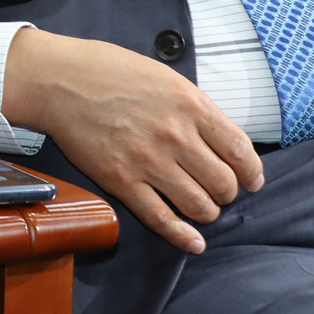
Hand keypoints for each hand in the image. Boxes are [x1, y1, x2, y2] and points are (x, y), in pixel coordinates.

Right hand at [0, 30, 263, 254]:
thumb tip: (223, 140)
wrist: (62, 81)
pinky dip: (183, 236)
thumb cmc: (112, 72)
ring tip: (201, 206)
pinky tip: (193, 242)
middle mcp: (175, 136)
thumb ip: (197, 109)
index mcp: (191, 105)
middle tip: (219, 191)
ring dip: (207, 212)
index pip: (241, 151)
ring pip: (200, 206)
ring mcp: (149, 161)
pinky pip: (162, 219)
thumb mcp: (167, 78)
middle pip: (224, 184)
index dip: (252, 173)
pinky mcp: (123, 182)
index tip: (252, 181)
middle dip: (227, 193)